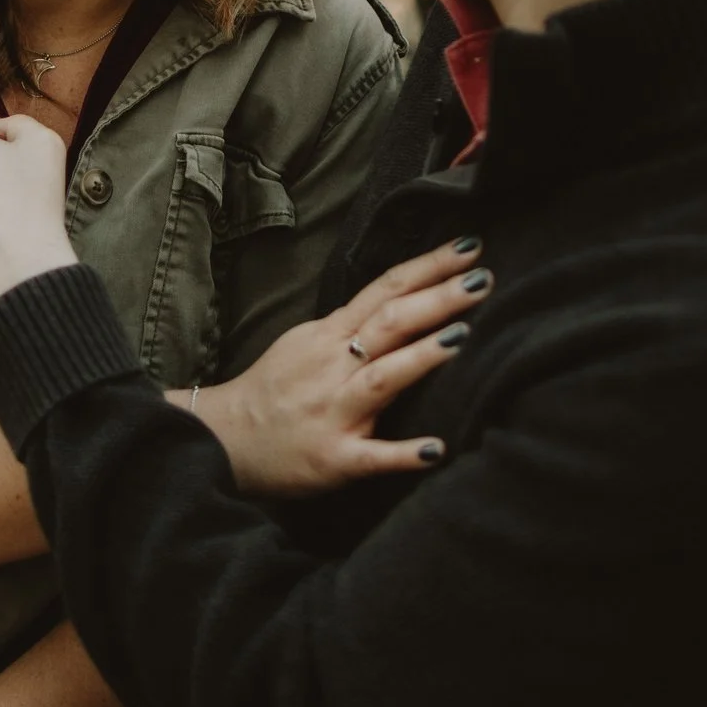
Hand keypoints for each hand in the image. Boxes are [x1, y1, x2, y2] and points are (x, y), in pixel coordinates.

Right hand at [190, 237, 488, 498]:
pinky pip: (371, 456)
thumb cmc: (273, 390)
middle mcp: (332, 367)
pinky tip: (436, 450)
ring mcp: (332, 412)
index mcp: (329, 336)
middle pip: (389, 323)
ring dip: (422, 357)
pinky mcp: (332, 459)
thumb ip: (354, 327)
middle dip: (438, 299)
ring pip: (382, 378)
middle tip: (484, 279)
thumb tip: (406, 302)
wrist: (222, 440)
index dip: (427, 267)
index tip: (468, 247)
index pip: (384, 290)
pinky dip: (402, 453)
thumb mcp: (307, 343)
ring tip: (463, 337)